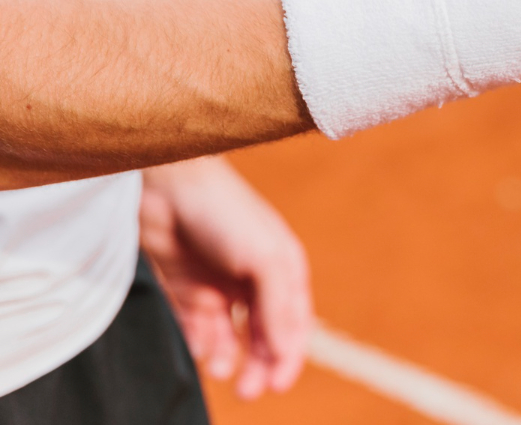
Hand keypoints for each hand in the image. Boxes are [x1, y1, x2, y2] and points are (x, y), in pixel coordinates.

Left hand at [139, 156, 311, 399]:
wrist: (168, 188)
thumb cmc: (227, 214)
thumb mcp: (266, 259)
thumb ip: (279, 307)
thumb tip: (287, 352)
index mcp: (284, 269)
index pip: (294, 323)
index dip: (289, 356)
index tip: (278, 385)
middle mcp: (255, 279)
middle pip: (263, 334)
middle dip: (259, 365)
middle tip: (248, 391)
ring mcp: (220, 284)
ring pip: (231, 335)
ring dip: (230, 356)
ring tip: (221, 369)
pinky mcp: (187, 288)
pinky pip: (197, 327)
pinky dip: (201, 343)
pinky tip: (201, 351)